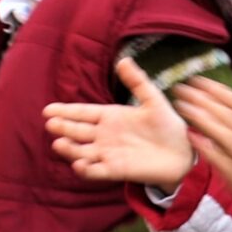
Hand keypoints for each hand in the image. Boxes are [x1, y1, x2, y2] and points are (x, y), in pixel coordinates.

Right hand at [48, 59, 197, 187]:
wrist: (183, 152)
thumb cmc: (167, 125)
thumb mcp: (153, 100)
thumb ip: (137, 82)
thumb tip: (123, 60)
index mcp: (110, 116)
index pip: (83, 112)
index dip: (66, 111)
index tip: (48, 110)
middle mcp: (105, 135)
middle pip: (78, 131)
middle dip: (63, 128)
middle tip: (51, 124)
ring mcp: (109, 153)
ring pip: (83, 151)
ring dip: (70, 149)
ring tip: (59, 144)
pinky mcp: (117, 170)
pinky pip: (98, 171)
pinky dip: (87, 170)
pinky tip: (79, 165)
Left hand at [169, 77, 231, 218]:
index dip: (218, 91)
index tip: (199, 81)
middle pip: (225, 115)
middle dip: (202, 99)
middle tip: (182, 88)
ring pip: (220, 133)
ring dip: (200, 117)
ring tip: (181, 105)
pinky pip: (217, 158)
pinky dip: (204, 146)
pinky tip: (190, 134)